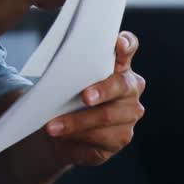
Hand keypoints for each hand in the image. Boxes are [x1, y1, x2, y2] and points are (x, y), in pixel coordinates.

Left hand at [43, 31, 146, 166]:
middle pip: (121, 86)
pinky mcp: (119, 139)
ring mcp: (128, 116)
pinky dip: (77, 140)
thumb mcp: (66, 78)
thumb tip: (60, 65)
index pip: (129, 47)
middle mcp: (130, 89)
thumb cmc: (67, 95)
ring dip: (76, 123)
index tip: (119, 43)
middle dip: (101, 91)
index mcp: (118, 66)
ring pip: (106, 118)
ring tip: (52, 126)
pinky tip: (63, 140)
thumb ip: (71, 68)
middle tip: (84, 97)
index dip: (127, 44)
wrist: (61, 128)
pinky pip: (100, 141)